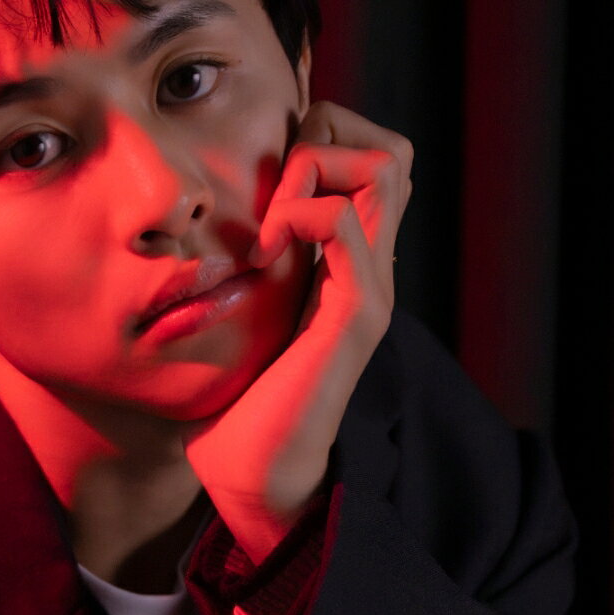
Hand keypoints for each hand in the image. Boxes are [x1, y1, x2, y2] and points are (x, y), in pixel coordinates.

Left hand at [184, 103, 411, 563]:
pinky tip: (265, 254)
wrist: (252, 474)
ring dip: (312, 172)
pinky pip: (342, 223)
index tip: (267, 188)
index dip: (323, 143)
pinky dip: (297, 215)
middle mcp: (372, 268)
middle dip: (325, 140)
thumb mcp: (248, 309)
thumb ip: (255, 264)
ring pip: (384, 168)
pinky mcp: (354, 314)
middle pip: (392, 152)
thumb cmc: (238, 400)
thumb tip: (221, 223)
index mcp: (349, 263)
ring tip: (271, 224)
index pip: (375, 159)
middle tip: (274, 192)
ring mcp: (370, 288)